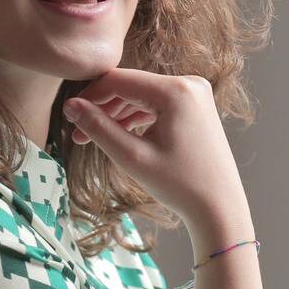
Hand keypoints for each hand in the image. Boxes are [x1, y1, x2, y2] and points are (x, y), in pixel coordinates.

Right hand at [63, 68, 248, 225]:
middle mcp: (189, 83)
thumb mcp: (132, 157)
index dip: (89, 96)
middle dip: (102, 108)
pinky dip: (136, 118)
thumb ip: (98, 128)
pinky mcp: (195, 106)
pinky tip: (118, 135)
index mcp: (176, 90)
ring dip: (117, 114)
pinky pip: (156, 104)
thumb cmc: (180, 185)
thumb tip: (70, 106)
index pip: (119, 80)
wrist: (220, 208)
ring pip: (142, 96)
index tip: (69, 116)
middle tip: (78, 134)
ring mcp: (195, 94)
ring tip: (93, 138)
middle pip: (130, 86)